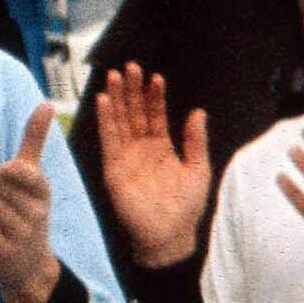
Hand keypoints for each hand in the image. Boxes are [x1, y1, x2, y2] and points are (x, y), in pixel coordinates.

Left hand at [0, 104, 63, 302]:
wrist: (26, 262)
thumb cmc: (25, 207)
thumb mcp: (32, 176)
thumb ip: (34, 140)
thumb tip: (45, 102)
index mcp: (43, 192)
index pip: (31, 177)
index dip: (16, 172)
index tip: (7, 167)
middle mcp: (37, 213)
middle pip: (3, 188)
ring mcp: (22, 234)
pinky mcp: (5, 250)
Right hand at [95, 63, 210, 268]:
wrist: (168, 235)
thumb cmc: (185, 206)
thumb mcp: (198, 170)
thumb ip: (195, 141)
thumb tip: (199, 112)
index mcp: (162, 147)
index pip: (156, 115)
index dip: (155, 96)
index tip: (154, 77)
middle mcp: (142, 148)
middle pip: (135, 112)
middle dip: (132, 90)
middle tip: (129, 67)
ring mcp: (126, 156)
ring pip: (120, 120)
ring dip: (117, 98)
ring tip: (114, 76)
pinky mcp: (113, 166)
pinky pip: (109, 138)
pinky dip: (106, 119)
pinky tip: (104, 101)